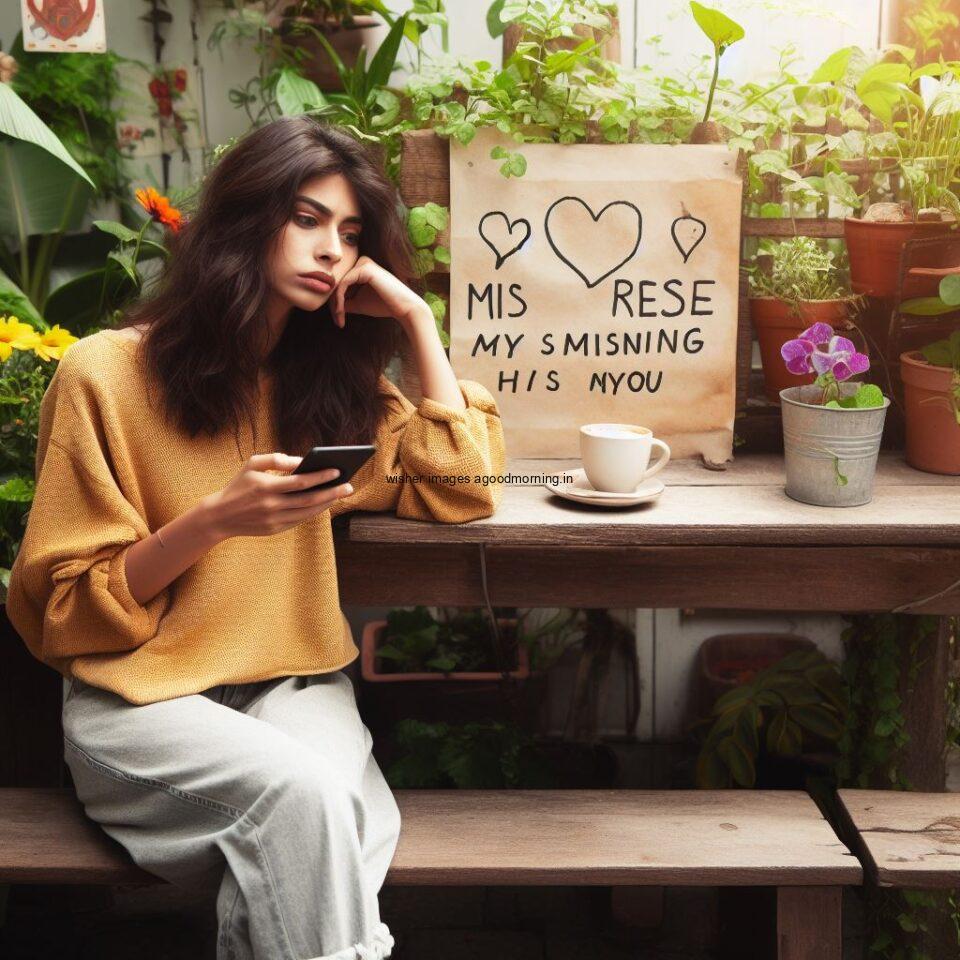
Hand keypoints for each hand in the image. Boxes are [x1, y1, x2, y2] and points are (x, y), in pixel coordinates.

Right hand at [201, 453, 353, 539]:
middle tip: (349, 486)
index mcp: (266, 487)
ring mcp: (274, 520)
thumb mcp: (252, 465)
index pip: (300, 481)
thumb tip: (301, 460)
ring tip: (340, 494)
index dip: (321, 477)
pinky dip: (314, 511)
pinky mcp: (275, 529)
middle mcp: (271, 505)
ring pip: (308, 512)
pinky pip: (300, 519)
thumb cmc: (239, 485)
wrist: (219, 516)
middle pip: (309, 499)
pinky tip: (325, 503)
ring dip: (327, 503)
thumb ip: (276, 459)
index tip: (337, 471)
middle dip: (332, 492)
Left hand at [331, 255, 427, 329]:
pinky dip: (340, 300)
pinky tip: (341, 312)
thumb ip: (344, 302)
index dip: (335, 302)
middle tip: (337, 321)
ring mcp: (363, 263)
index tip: (338, 320)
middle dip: (334, 304)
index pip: (341, 284)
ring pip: (338, 284)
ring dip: (336, 304)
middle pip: (338, 283)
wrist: (404, 308)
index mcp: (361, 268)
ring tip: (339, 319)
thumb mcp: (358, 303)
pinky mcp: (364, 268)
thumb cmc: (384, 305)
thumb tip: (329, 304)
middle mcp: (361, 262)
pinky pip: (344, 284)